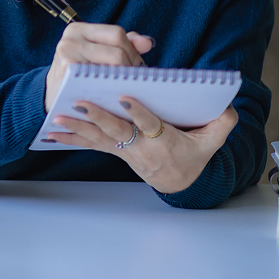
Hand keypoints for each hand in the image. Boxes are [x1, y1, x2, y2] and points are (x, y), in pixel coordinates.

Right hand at [44, 23, 153, 111]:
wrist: (52, 97)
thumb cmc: (79, 74)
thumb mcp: (97, 55)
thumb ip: (123, 45)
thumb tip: (148, 42)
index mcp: (78, 29)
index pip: (117, 34)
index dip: (133, 51)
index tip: (137, 68)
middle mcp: (70, 38)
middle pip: (116, 50)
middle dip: (131, 68)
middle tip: (135, 83)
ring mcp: (67, 53)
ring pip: (112, 65)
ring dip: (124, 80)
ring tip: (127, 89)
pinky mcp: (67, 71)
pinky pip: (101, 80)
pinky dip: (112, 88)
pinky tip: (114, 96)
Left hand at [49, 97, 238, 193]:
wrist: (177, 180)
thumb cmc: (192, 154)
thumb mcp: (213, 142)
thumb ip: (221, 123)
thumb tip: (227, 105)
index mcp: (164, 142)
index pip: (151, 125)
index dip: (140, 113)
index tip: (127, 98)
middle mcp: (141, 146)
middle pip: (118, 131)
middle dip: (99, 117)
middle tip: (81, 103)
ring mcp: (124, 149)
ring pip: (99, 137)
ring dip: (77, 128)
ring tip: (57, 118)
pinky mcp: (113, 149)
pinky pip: (89, 143)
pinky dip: (71, 137)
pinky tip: (52, 132)